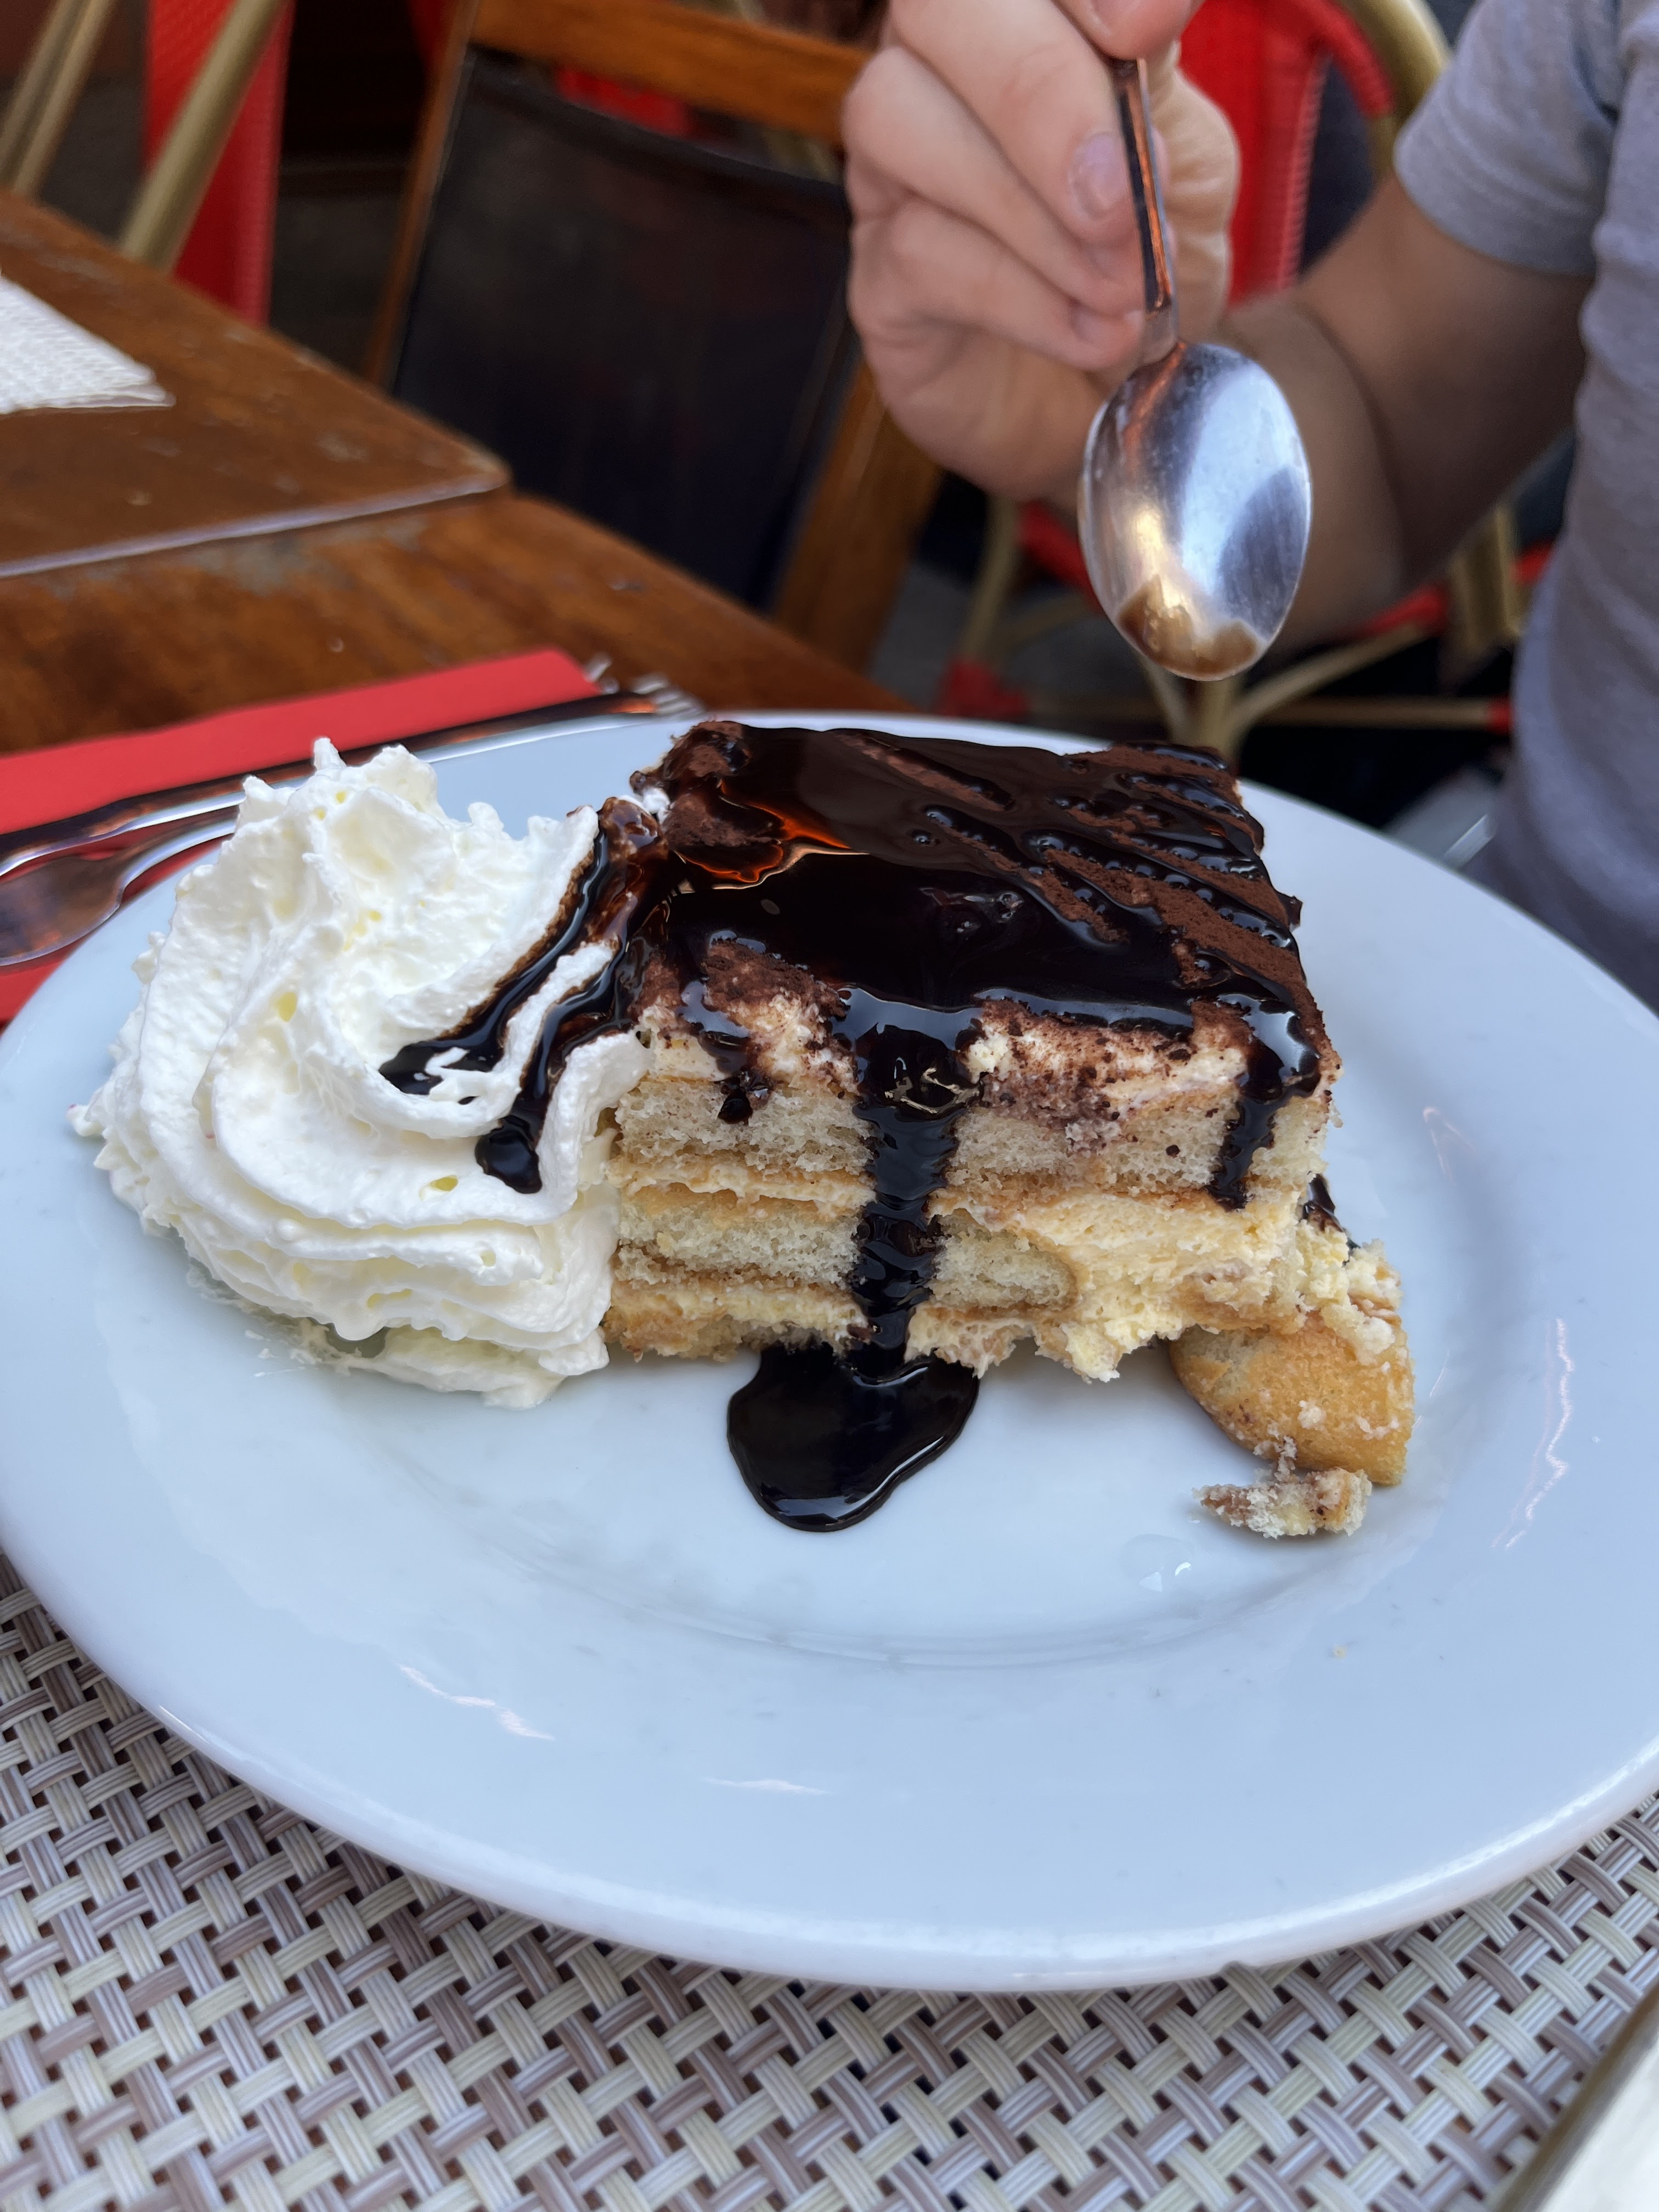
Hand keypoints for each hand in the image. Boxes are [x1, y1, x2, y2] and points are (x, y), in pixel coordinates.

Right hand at [843, 0, 1237, 500]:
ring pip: (901, 121)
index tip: (1148, 26)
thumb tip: (1153, 3)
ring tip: (1124, 284)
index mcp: (1022, 14)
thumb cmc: (1140, 255)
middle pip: (935, 8)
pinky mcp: (880, 282)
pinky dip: (1026, 299)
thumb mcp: (1181, 151)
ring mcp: (892, 173)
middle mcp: (940, 69)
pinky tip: (1094, 331)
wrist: (1118, 392)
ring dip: (1030, 212)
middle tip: (1120, 194)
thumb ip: (1153, 77)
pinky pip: (920, 255)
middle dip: (1037, 91)